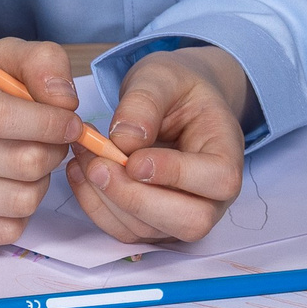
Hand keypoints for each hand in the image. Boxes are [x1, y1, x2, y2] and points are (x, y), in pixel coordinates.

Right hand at [0, 39, 82, 246]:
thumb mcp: (1, 60)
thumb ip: (43, 62)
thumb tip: (65, 101)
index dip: (48, 123)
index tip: (69, 123)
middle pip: (20, 162)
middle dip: (52, 152)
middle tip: (48, 143)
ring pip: (20, 201)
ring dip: (39, 183)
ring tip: (27, 165)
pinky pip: (6, 231)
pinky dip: (21, 213)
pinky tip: (8, 188)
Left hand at [64, 45, 247, 243]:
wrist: (170, 100)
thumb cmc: (173, 88)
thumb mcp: (160, 76)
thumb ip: (145, 102)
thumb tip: (125, 140)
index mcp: (227, 154)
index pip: (218, 180)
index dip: (175, 175)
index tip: (133, 159)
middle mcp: (212, 195)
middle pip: (190, 222)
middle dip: (136, 198)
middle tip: (98, 165)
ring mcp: (183, 213)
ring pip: (150, 231)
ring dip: (107, 199)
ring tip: (83, 156)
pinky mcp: (152, 221)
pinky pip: (124, 229)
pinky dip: (95, 205)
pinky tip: (80, 171)